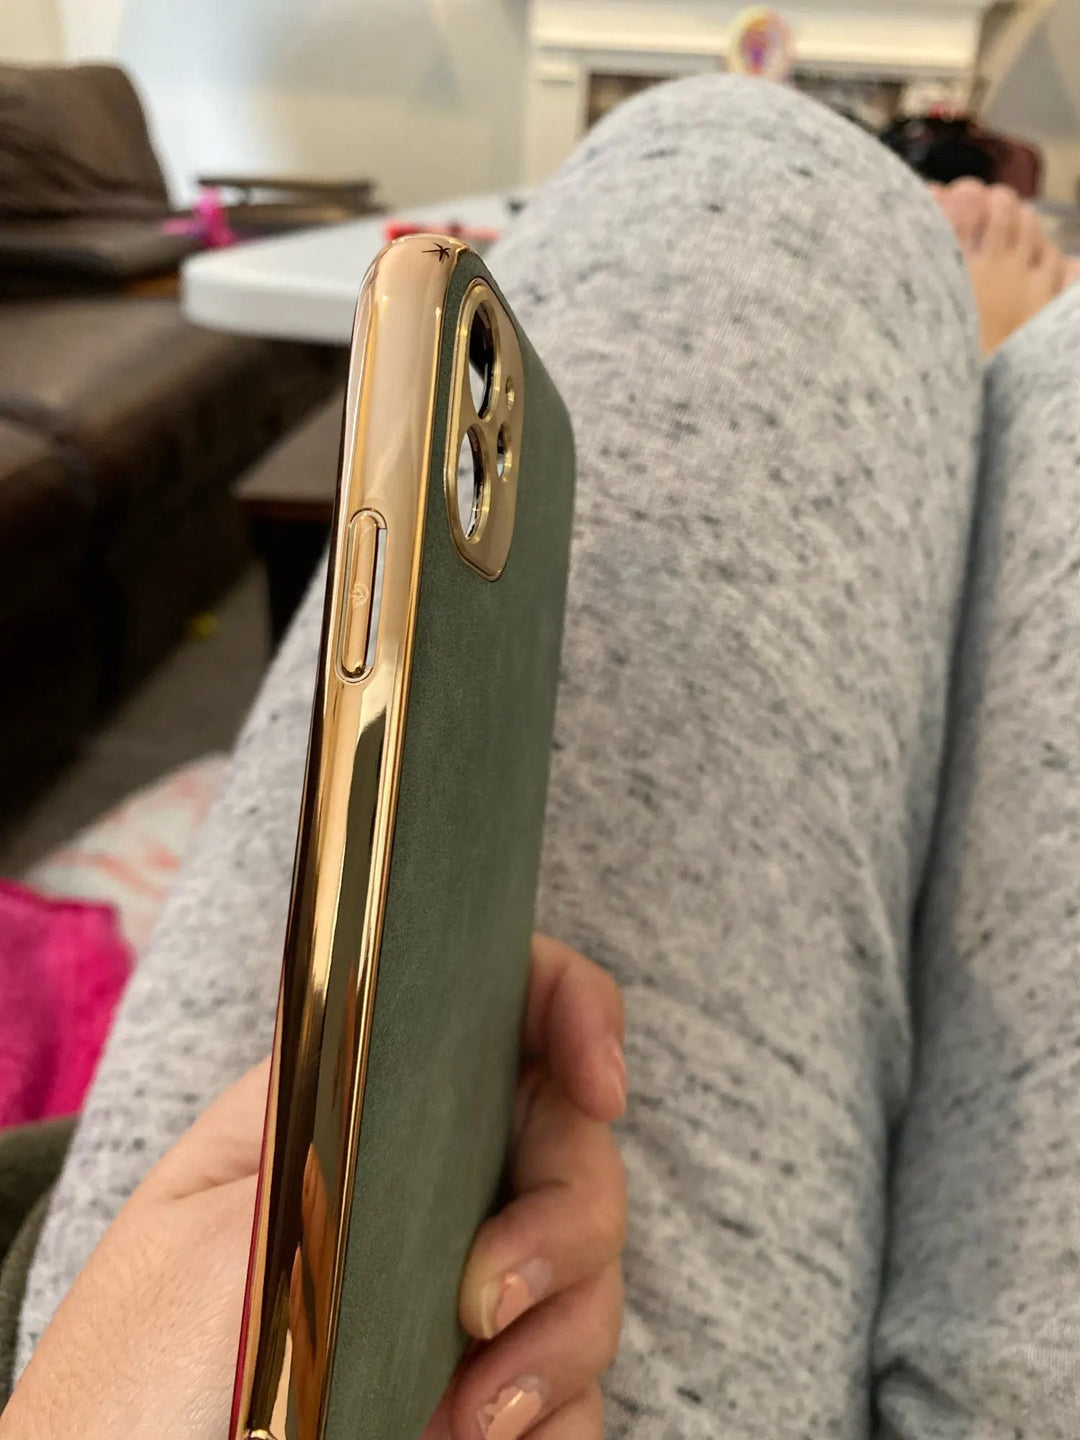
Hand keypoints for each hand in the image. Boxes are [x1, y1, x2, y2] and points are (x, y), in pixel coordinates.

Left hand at [0, 935, 625, 1439]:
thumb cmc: (130, 1376)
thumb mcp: (222, 1233)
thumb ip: (345, 1144)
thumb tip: (465, 1096)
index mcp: (355, 1107)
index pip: (495, 1010)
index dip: (573, 1014)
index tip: (600, 1082)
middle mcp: (421, 1185)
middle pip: (569, 1145)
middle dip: (567, 1218)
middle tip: (486, 1302)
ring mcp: (457, 1289)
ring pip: (589, 1273)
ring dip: (556, 1342)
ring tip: (464, 1418)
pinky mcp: (482, 1393)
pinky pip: (575, 1390)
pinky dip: (552, 1419)